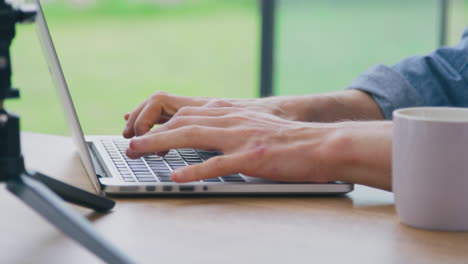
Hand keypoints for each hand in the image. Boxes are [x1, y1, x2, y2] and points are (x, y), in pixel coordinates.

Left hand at [126, 106, 392, 189]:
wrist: (322, 143)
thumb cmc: (289, 140)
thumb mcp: (255, 127)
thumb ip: (231, 130)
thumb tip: (208, 140)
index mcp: (232, 114)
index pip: (188, 112)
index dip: (162, 121)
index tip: (145, 131)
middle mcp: (233, 120)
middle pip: (183, 121)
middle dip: (152, 133)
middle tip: (132, 144)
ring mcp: (241, 138)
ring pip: (192, 136)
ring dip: (161, 145)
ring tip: (140, 153)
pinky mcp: (252, 158)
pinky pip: (217, 164)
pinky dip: (194, 171)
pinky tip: (177, 178)